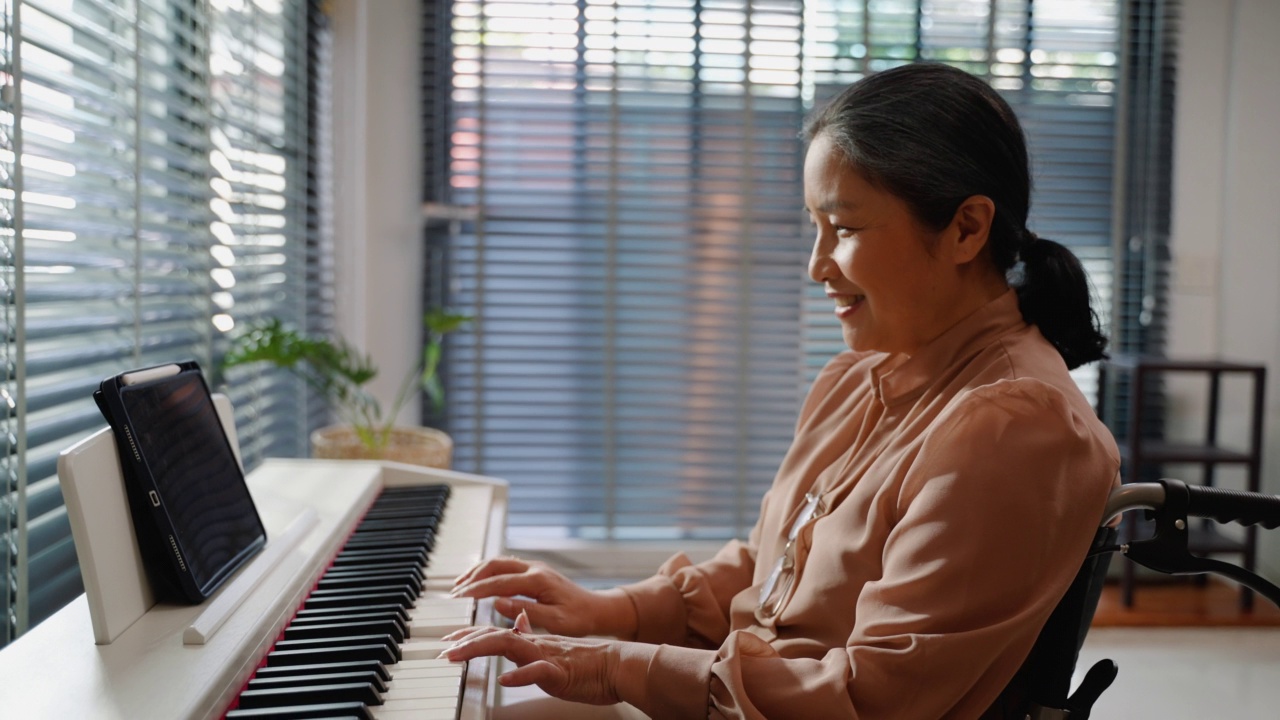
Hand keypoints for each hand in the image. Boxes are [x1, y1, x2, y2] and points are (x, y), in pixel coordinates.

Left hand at [440, 612, 653, 706]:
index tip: (448, 639)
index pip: (495, 633)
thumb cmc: (589, 662)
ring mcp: (547, 657)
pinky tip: (506, 679)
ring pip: (509, 646)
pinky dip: (521, 675)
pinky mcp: (561, 672)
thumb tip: (516, 625)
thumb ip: (533, 637)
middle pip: (495, 637)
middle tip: (441, 650)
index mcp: (533, 642)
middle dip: (464, 642)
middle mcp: (536, 645)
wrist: (619, 664)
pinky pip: (539, 672)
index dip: (469, 635)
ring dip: (480, 648)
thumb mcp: (554, 648)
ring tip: (458, 655)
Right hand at [451, 556, 635, 638]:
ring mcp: (535, 567)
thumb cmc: (579, 619)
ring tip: (460, 586)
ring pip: (499, 562)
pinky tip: (480, 581)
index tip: (459, 599)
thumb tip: (497, 603)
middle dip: (472, 577)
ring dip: (478, 572)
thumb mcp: (555, 621)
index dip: (476, 590)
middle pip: (495, 565)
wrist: (597, 609)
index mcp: (538, 580)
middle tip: (454, 593)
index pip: (499, 582)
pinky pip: (506, 566)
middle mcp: (534, 569)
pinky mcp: (535, 571)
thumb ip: (526, 612)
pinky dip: (489, 572)